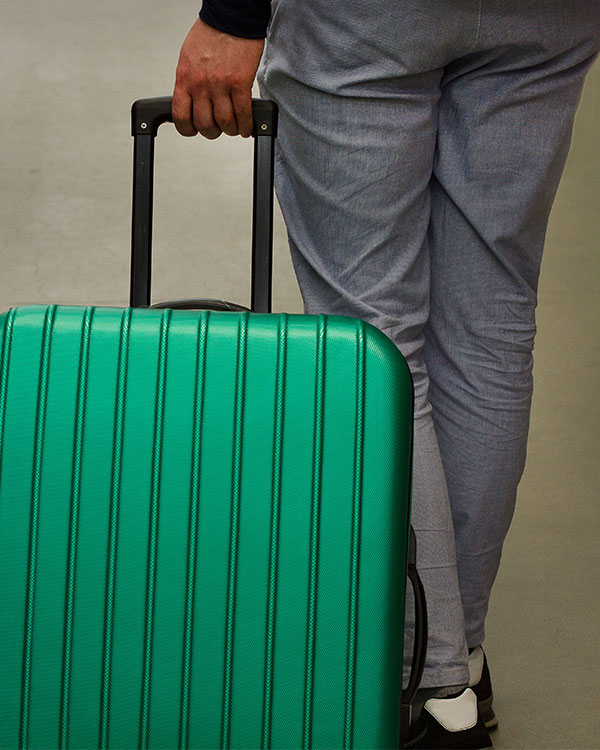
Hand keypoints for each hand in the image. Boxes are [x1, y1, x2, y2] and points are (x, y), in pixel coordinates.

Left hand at [172, 17, 264, 138]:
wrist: (231, 16)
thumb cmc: (211, 34)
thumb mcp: (189, 58)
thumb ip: (190, 81)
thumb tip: (193, 101)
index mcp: (185, 78)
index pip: (181, 116)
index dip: (188, 129)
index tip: (195, 129)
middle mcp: (201, 84)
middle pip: (204, 124)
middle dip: (213, 131)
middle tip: (218, 128)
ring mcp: (220, 85)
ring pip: (225, 123)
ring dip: (231, 129)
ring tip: (234, 127)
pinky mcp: (240, 83)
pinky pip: (242, 114)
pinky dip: (246, 125)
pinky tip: (246, 126)